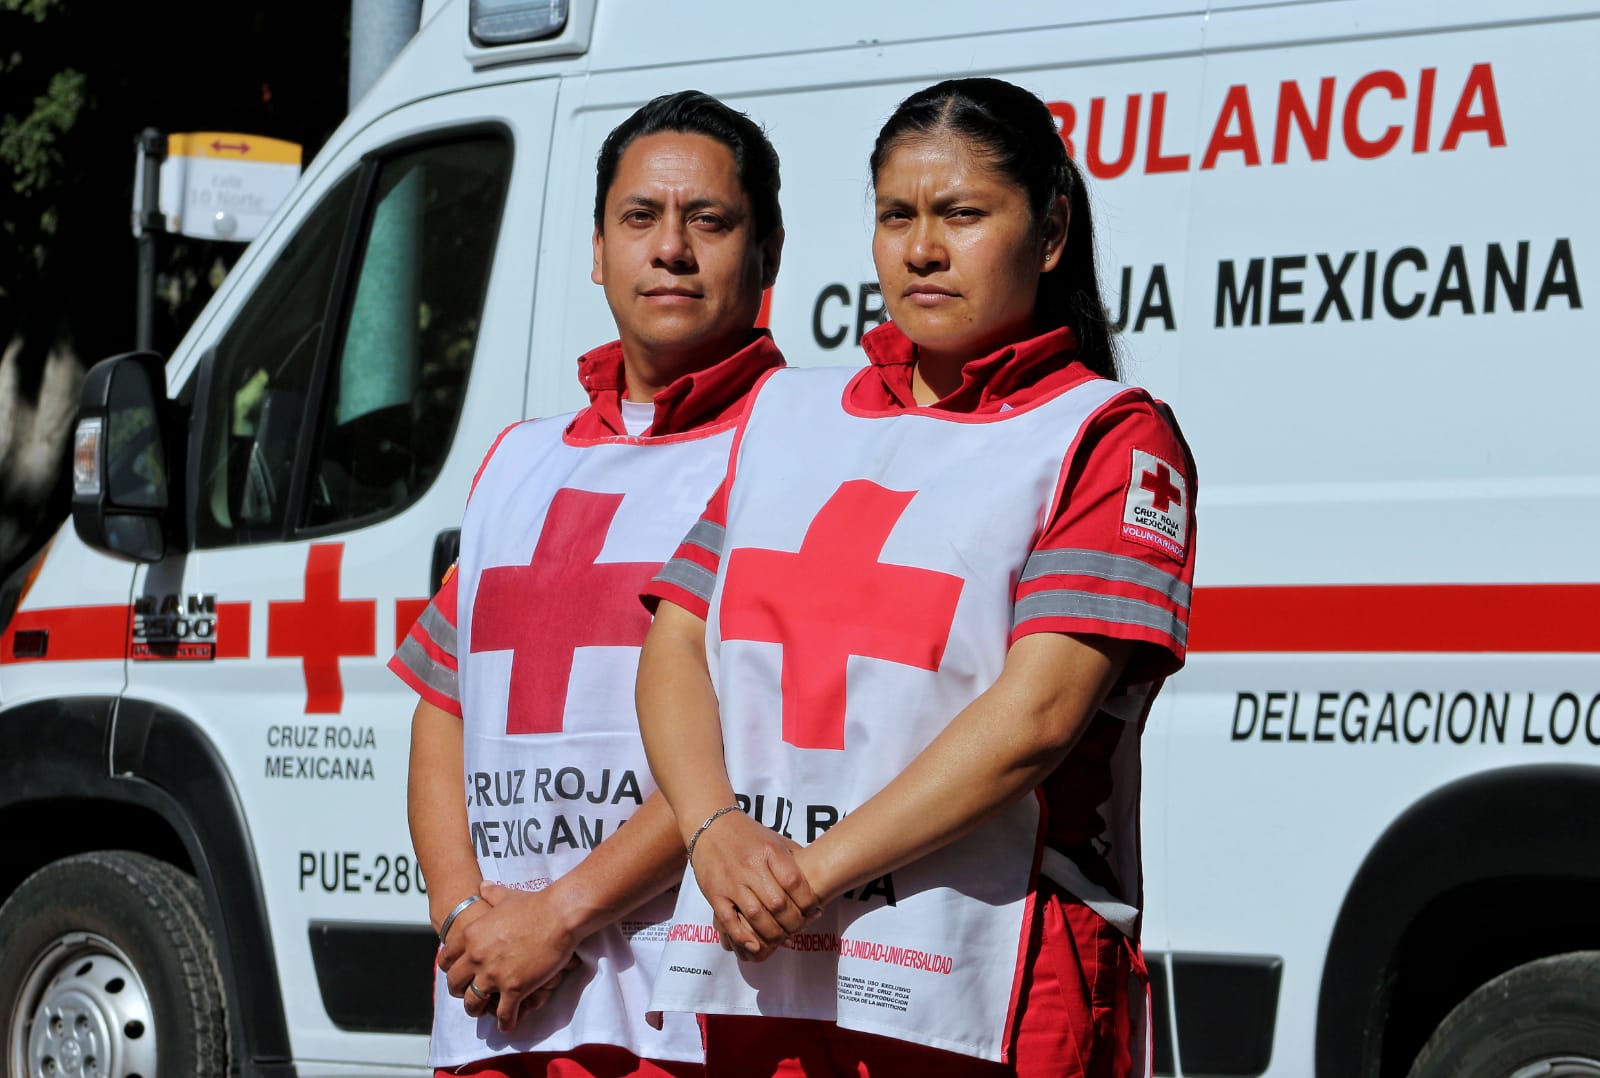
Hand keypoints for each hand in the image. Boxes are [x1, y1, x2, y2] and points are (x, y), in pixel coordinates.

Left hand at [446, 882, 582, 1030]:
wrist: (559, 915)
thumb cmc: (535, 904)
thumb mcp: (506, 896)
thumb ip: (491, 893)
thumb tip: (483, 887)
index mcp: (471, 935)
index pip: (446, 959)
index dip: (450, 969)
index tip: (457, 974)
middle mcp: (476, 957)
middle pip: (456, 984)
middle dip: (460, 991)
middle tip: (468, 994)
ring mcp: (494, 975)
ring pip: (473, 1003)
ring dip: (477, 1010)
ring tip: (483, 1012)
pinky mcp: (514, 989)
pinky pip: (503, 1014)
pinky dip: (505, 1022)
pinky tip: (507, 1024)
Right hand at [689, 812, 818, 960]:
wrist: (711, 827)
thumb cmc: (749, 836)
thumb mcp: (775, 840)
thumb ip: (795, 858)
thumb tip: (820, 876)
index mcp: (770, 851)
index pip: (794, 882)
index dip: (808, 902)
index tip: (815, 910)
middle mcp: (751, 866)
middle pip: (778, 903)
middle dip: (793, 923)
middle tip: (799, 928)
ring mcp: (731, 881)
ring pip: (756, 916)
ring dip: (773, 933)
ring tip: (782, 939)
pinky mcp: (715, 893)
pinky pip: (729, 920)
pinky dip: (743, 936)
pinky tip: (755, 945)